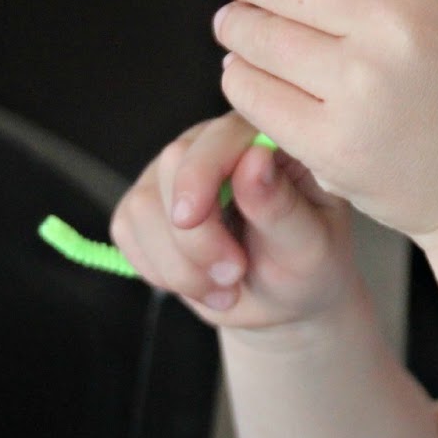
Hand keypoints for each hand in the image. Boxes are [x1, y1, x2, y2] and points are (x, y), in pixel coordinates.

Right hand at [110, 111, 353, 327]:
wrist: (282, 300)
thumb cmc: (308, 265)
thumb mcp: (310, 245)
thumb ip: (281, 206)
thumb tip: (255, 158)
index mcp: (267, 139)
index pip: (221, 137)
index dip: (200, 174)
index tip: (192, 220)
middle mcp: (216, 145)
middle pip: (172, 168)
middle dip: (195, 238)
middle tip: (233, 275)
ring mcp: (175, 173)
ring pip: (143, 205)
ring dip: (179, 264)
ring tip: (225, 288)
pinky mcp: (147, 205)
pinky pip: (127, 230)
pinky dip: (159, 270)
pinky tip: (198, 283)